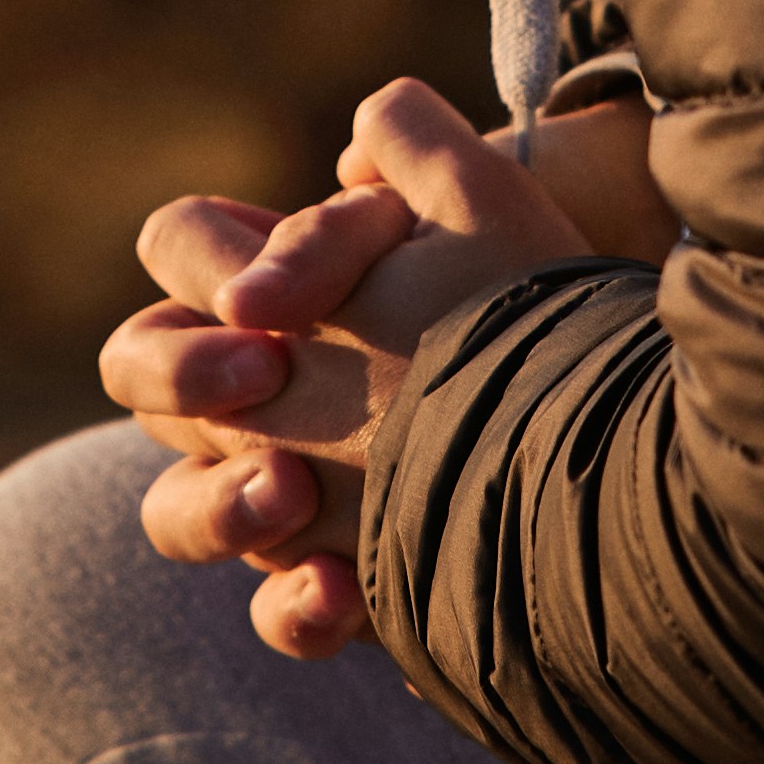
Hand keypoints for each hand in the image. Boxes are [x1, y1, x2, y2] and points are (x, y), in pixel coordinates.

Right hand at [97, 78, 607, 658]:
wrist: (625, 450)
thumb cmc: (546, 311)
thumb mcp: (494, 215)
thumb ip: (414, 151)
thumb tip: (349, 163)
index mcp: (284, 284)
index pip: (179, 247)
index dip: (200, 263)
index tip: (272, 302)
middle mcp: (265, 389)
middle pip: (138, 370)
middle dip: (178, 373)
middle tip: (267, 374)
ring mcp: (292, 490)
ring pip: (178, 509)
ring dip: (215, 503)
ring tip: (289, 490)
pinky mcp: (346, 584)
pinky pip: (278, 613)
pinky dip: (297, 607)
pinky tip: (345, 593)